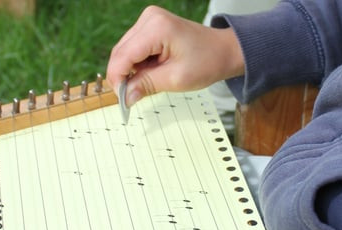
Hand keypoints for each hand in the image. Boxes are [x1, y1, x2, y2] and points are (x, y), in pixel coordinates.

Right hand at [106, 5, 243, 106]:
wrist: (224, 51)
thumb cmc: (207, 62)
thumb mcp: (176, 79)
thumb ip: (146, 85)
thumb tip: (125, 96)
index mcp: (156, 28)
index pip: (123, 55)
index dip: (118, 79)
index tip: (121, 99)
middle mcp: (150, 19)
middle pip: (121, 52)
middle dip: (123, 76)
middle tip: (130, 97)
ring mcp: (149, 20)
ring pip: (125, 51)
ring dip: (132, 70)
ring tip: (149, 82)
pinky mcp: (151, 26)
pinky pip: (134, 48)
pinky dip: (138, 63)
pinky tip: (152, 71)